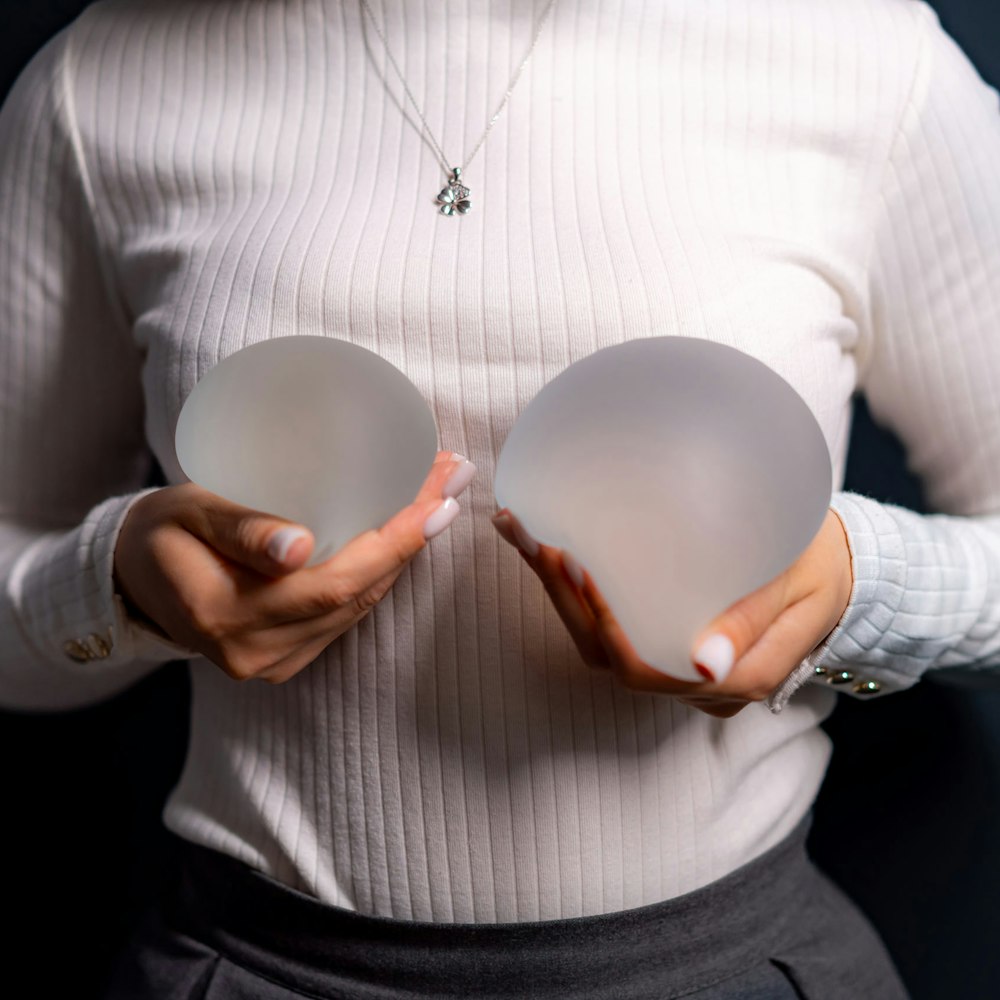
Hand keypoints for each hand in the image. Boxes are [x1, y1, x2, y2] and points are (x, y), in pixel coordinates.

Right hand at [113, 450, 474, 683]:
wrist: (134, 579)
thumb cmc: (162, 532)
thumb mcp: (187, 511)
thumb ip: (239, 527)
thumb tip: (298, 549)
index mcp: (224, 615)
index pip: (332, 583)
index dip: (392, 544)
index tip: (437, 498)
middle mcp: (254, 651)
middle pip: (356, 596)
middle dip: (413, 539)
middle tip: (452, 483)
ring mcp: (272, 663)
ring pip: (358, 608)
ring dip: (405, 554)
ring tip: (439, 499)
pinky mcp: (285, 659)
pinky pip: (346, 616)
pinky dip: (378, 574)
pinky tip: (404, 536)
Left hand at [491, 507, 852, 717]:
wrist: (841, 573)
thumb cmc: (822, 571)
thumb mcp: (800, 588)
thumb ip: (755, 624)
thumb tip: (704, 667)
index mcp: (728, 681)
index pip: (642, 668)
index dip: (602, 625)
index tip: (577, 565)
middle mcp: (692, 683)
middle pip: (606, 653)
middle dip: (561, 596)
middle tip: (531, 534)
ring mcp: (676, 665)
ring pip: (598, 642)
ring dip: (557, 589)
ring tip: (523, 530)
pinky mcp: (665, 639)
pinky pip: (612, 623)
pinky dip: (574, 585)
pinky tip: (548, 542)